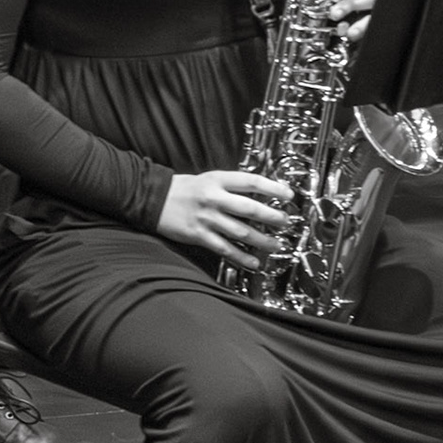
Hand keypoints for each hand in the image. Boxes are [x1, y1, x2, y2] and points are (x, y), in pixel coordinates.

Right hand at [159, 170, 294, 270]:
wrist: (154, 198)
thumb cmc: (186, 188)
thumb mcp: (210, 179)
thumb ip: (232, 186)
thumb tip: (260, 195)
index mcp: (218, 180)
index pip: (251, 181)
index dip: (272, 188)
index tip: (289, 194)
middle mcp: (214, 198)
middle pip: (249, 208)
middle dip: (272, 216)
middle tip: (286, 222)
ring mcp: (206, 218)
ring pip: (240, 231)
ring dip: (261, 240)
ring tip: (276, 245)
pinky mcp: (198, 235)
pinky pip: (224, 248)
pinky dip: (240, 257)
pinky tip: (253, 263)